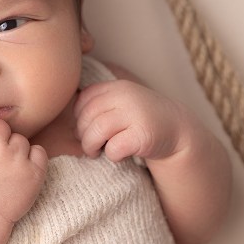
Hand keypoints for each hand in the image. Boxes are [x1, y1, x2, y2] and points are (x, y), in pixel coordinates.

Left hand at [73, 80, 190, 162]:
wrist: (177, 130)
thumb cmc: (139, 119)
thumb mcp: (119, 103)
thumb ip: (97, 104)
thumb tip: (66, 117)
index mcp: (116, 87)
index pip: (82, 101)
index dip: (79, 118)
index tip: (86, 128)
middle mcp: (125, 96)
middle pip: (86, 118)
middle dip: (83, 136)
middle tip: (91, 145)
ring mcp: (135, 114)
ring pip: (96, 132)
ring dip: (91, 147)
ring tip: (98, 151)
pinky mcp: (143, 135)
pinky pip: (113, 148)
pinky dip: (112, 155)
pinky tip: (120, 154)